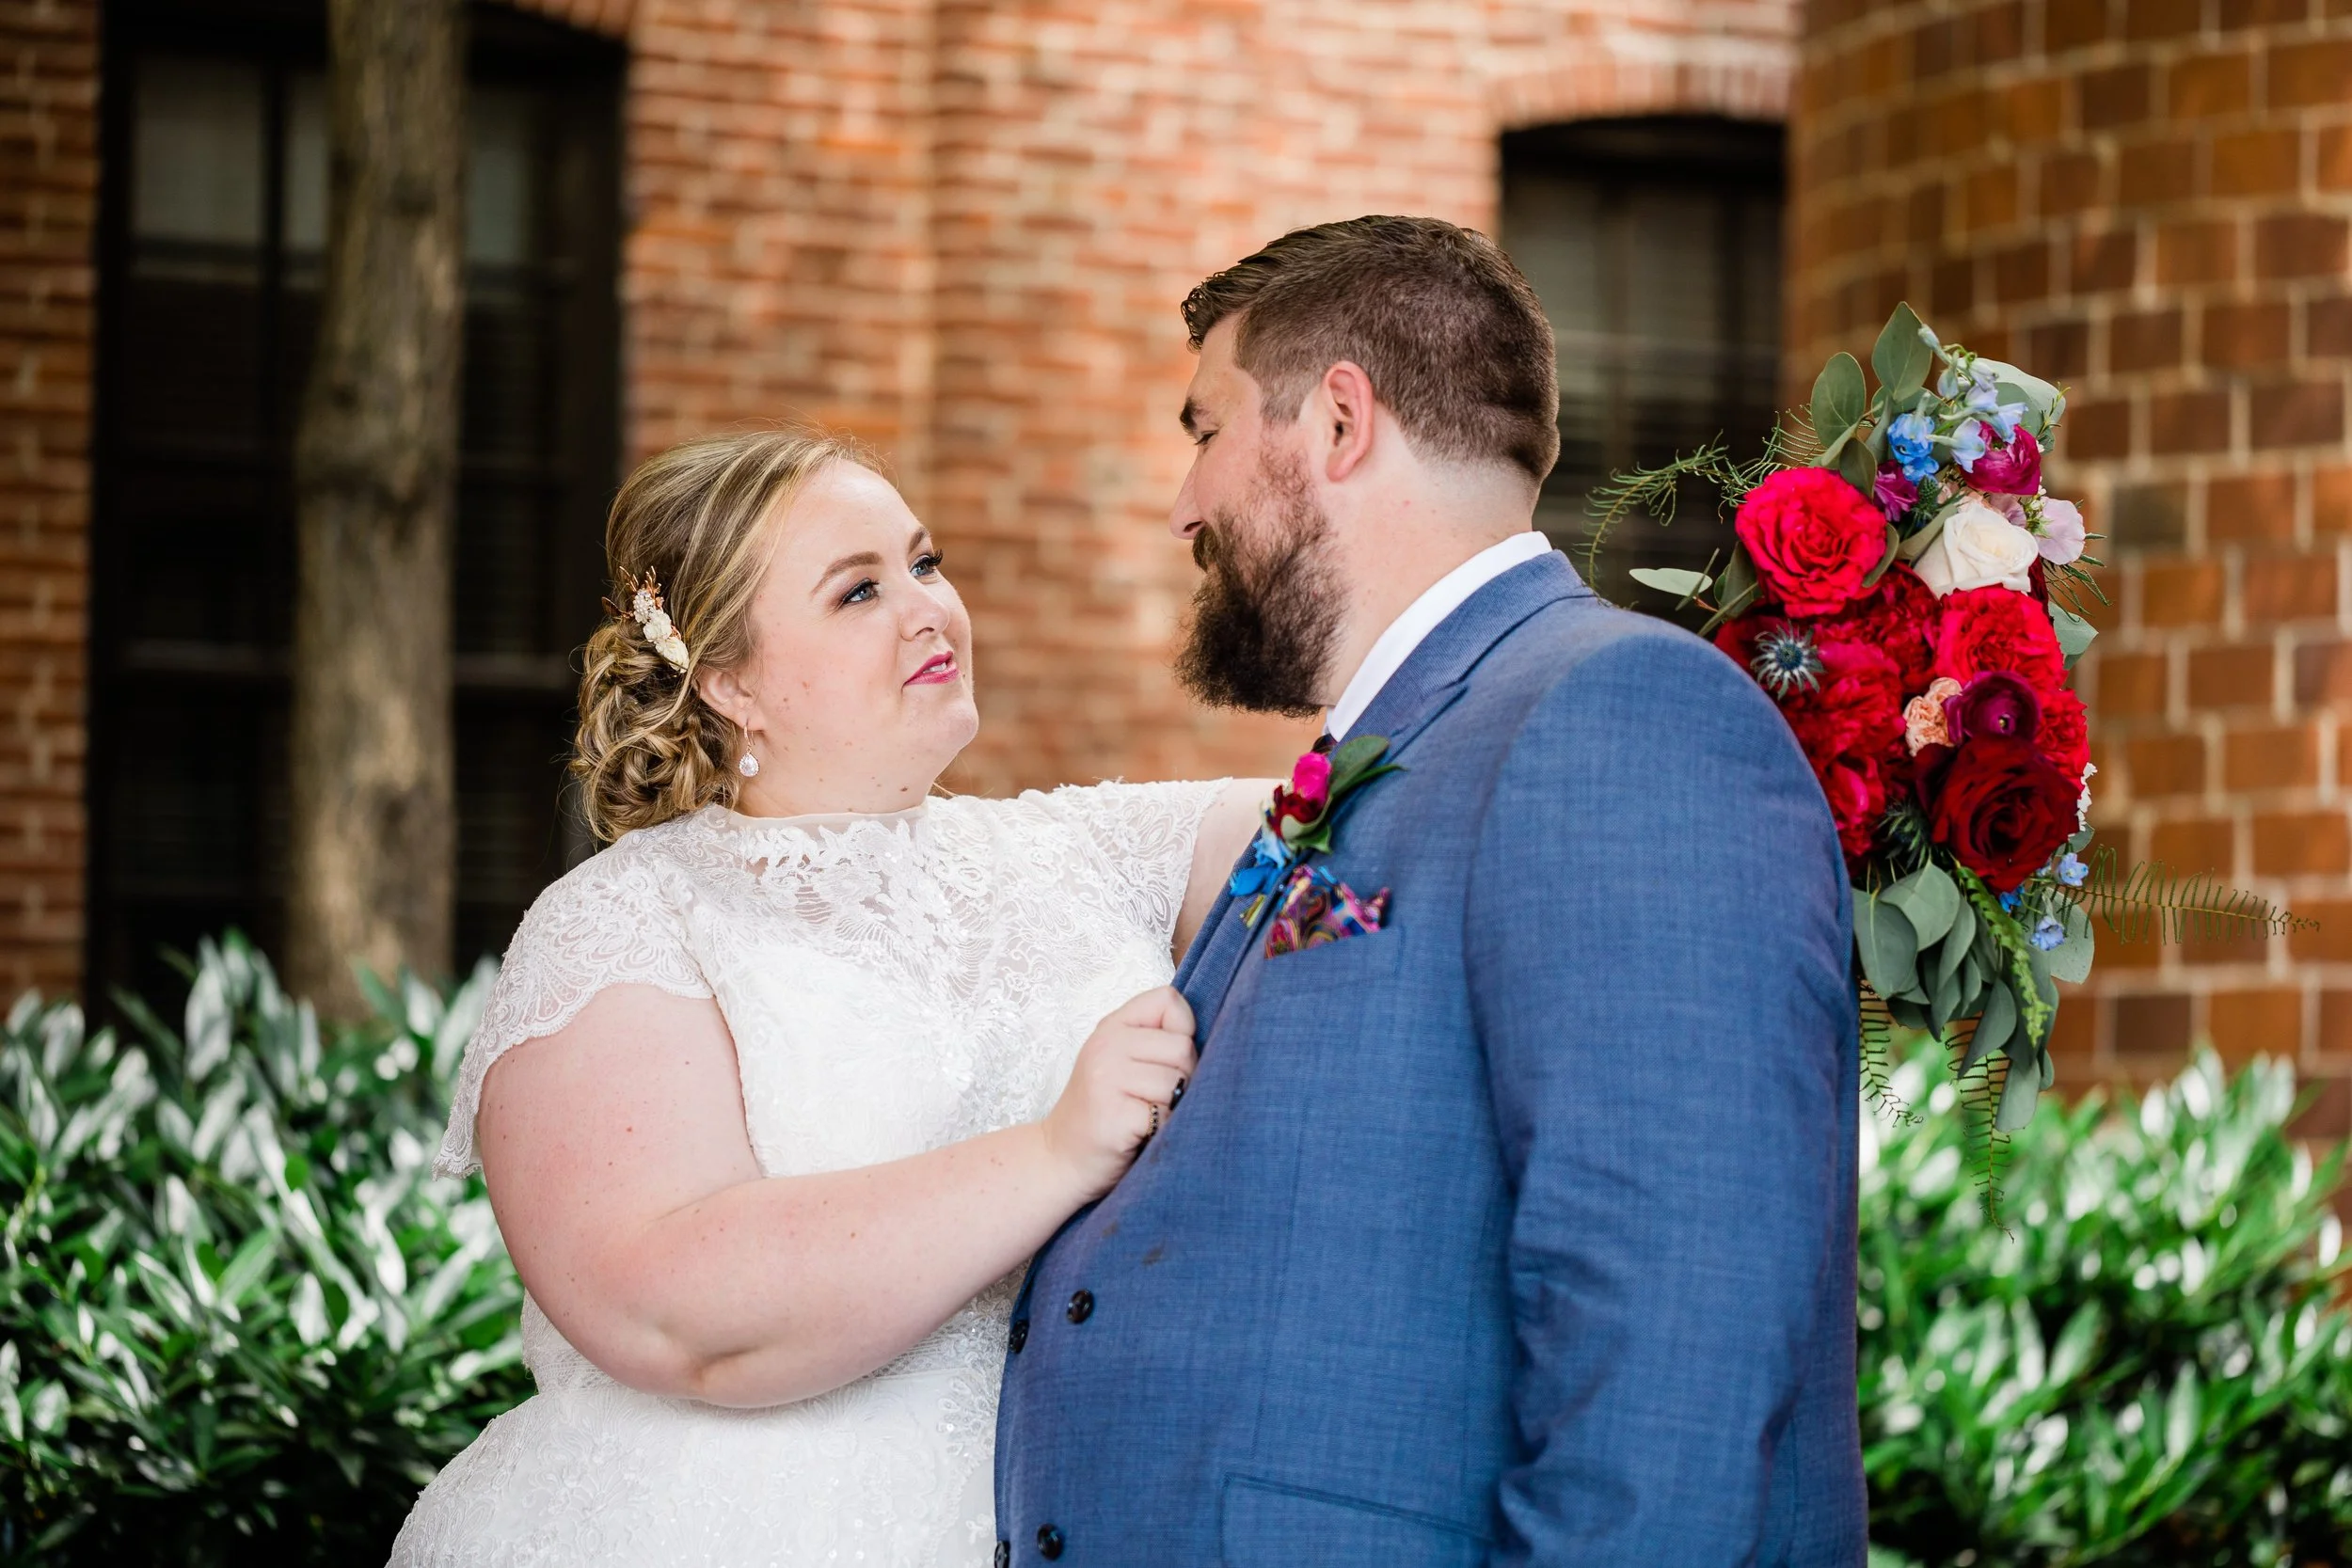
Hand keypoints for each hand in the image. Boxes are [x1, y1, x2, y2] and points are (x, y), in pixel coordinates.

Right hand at [1040, 986, 1195, 1200]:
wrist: (1059, 1159)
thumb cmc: (1104, 1111)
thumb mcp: (1119, 1060)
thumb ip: (1154, 1038)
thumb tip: (1218, 1035)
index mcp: (1111, 1026)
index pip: (1169, 1000)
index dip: (1181, 1030)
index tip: (1163, 1058)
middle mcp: (1107, 1046)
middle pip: (1183, 1048)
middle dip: (1182, 1077)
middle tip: (1155, 1098)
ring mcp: (1107, 1079)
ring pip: (1178, 1082)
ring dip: (1172, 1107)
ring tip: (1145, 1116)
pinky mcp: (1116, 1115)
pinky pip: (1167, 1115)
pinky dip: (1163, 1130)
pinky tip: (1140, 1135)